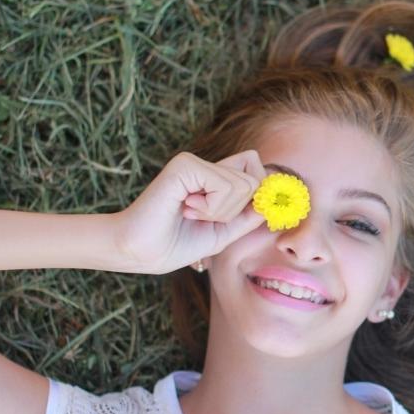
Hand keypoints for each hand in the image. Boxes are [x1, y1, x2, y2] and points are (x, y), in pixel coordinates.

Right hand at [113, 150, 266, 273]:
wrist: (140, 252)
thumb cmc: (175, 244)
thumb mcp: (223, 232)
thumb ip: (249, 215)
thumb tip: (274, 201)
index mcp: (212, 177)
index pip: (256, 169)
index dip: (260, 194)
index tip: (244, 215)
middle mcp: (205, 164)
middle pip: (255, 177)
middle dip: (236, 209)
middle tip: (203, 216)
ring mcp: (194, 161)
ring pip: (244, 184)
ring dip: (221, 211)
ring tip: (190, 213)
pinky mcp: (185, 165)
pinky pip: (226, 186)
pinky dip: (212, 207)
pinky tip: (186, 208)